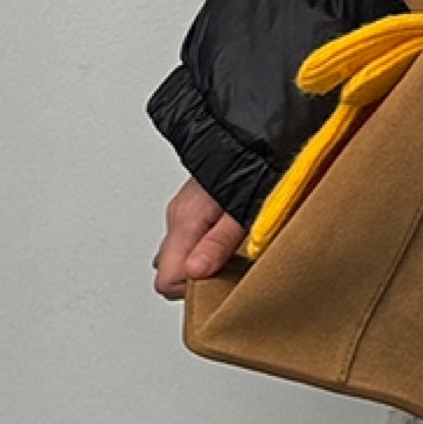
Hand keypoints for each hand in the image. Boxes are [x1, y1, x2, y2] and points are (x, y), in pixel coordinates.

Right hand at [152, 176, 246, 298]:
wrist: (255, 134)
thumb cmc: (255, 165)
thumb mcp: (244, 209)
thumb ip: (218, 242)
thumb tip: (194, 273)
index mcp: (184, 220)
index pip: (166, 281)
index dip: (193, 289)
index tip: (221, 279)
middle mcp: (178, 217)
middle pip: (172, 271)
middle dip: (199, 278)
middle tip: (232, 267)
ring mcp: (183, 212)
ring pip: (181, 256)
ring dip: (205, 263)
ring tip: (236, 253)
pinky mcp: (193, 208)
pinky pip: (191, 241)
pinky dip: (206, 248)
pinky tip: (232, 241)